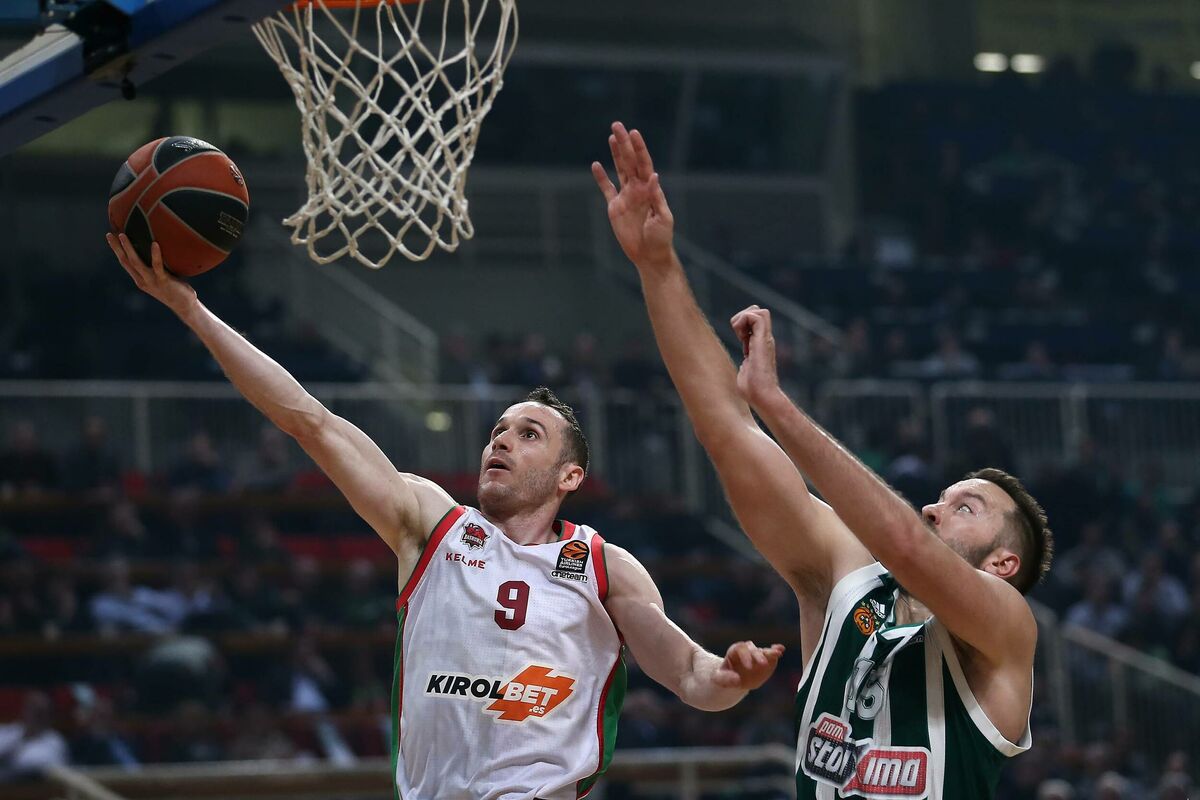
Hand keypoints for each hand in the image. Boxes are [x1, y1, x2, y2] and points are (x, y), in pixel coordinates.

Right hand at [106, 233, 196, 314]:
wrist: (185, 306)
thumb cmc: (175, 288)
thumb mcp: (160, 277)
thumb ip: (155, 266)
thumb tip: (155, 246)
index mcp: (140, 279)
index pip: (125, 263)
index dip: (117, 250)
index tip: (110, 237)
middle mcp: (143, 280)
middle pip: (126, 262)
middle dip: (116, 248)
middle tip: (109, 234)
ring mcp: (152, 281)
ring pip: (136, 263)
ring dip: (128, 249)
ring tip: (123, 236)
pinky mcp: (164, 281)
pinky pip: (158, 266)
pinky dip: (155, 255)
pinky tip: (155, 244)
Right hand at [592, 122, 674, 271]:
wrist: (649, 254)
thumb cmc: (661, 238)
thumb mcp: (663, 217)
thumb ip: (657, 197)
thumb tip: (654, 176)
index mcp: (650, 189)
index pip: (644, 163)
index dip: (639, 148)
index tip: (633, 133)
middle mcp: (637, 189)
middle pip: (630, 161)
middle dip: (624, 143)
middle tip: (617, 125)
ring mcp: (626, 196)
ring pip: (619, 170)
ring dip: (615, 154)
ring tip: (611, 136)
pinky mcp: (615, 208)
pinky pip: (606, 189)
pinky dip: (601, 178)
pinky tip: (596, 165)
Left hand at [712, 641, 784, 691]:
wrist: (736, 680)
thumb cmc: (725, 677)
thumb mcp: (719, 679)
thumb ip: (726, 679)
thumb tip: (737, 680)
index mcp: (734, 651)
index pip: (740, 650)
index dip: (744, 657)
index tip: (748, 667)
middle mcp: (747, 650)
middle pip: (752, 649)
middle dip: (758, 656)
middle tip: (762, 663)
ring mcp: (758, 654)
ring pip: (763, 651)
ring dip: (770, 652)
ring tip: (777, 653)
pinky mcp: (767, 660)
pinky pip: (772, 655)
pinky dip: (776, 651)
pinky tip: (781, 650)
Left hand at [731, 305, 780, 404]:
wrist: (763, 396)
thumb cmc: (753, 391)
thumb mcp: (746, 370)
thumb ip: (746, 363)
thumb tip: (745, 364)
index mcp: (760, 344)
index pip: (754, 320)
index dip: (742, 323)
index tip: (739, 339)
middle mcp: (765, 339)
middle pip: (759, 311)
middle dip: (743, 317)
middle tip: (739, 335)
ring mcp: (765, 339)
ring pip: (759, 311)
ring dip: (743, 318)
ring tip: (740, 336)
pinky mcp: (763, 341)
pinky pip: (755, 317)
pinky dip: (744, 322)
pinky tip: (741, 338)